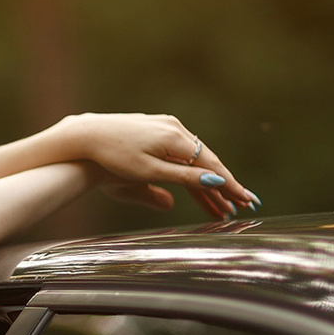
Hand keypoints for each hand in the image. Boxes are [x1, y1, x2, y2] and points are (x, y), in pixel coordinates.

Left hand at [53, 113, 256, 218]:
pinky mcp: (155, 130)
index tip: (246, 201)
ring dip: (207, 181)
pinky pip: (180, 153)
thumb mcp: (148, 171)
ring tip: (220, 204)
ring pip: (193, 158)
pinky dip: (190, 170)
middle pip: (206, 162)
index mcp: (176, 139)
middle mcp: (175, 128)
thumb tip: (215, 181)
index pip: (211, 166)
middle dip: (223, 186)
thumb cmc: (112, 157)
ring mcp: (165, 127)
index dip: (230, 185)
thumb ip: (181, 177)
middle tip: (241, 207)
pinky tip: (199, 183)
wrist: (86, 135)